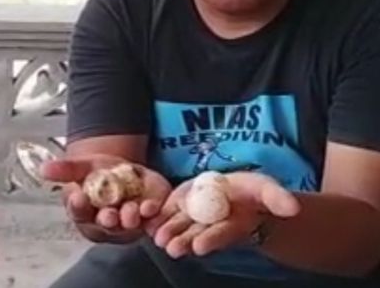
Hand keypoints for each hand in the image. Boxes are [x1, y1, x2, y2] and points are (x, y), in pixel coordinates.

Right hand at [39, 154, 171, 242]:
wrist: (126, 171)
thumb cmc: (99, 173)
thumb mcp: (83, 166)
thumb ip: (65, 169)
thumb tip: (42, 168)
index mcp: (84, 213)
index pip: (78, 213)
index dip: (78, 207)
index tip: (78, 197)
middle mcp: (104, 225)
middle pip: (104, 226)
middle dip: (107, 220)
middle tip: (108, 214)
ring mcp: (127, 226)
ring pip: (127, 228)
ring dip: (129, 220)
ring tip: (131, 209)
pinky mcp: (148, 221)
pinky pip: (150, 223)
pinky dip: (151, 216)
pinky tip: (149, 206)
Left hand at [147, 171, 299, 258]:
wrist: (235, 189)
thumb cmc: (254, 193)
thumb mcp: (267, 190)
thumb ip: (278, 199)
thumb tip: (294, 208)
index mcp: (231, 224)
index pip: (221, 235)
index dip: (211, 240)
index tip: (199, 247)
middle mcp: (210, 225)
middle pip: (196, 235)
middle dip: (184, 242)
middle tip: (172, 249)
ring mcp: (193, 217)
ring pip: (179, 227)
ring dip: (167, 234)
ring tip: (157, 240)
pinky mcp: (179, 207)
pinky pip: (165, 213)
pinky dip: (155, 218)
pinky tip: (145, 221)